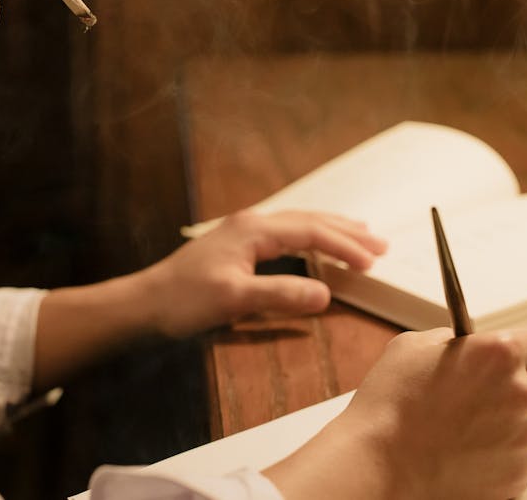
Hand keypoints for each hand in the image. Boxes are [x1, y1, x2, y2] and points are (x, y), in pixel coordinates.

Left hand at [143, 210, 387, 337]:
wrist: (144, 304)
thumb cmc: (184, 300)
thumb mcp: (235, 300)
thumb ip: (282, 296)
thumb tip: (326, 295)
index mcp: (254, 230)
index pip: (312, 232)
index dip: (345, 246)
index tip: (373, 261)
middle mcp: (251, 223)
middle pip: (309, 221)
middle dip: (347, 232)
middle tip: (381, 243)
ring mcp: (243, 232)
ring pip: (298, 224)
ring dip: (331, 232)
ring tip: (361, 237)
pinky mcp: (238, 246)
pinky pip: (286, 235)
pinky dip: (311, 240)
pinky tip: (316, 247)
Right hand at [265, 328, 526, 499]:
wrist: (378, 464)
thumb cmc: (390, 405)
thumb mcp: (413, 347)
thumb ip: (451, 340)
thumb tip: (466, 346)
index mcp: (500, 354)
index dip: (519, 353)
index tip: (507, 362)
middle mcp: (520, 394)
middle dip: (514, 391)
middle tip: (478, 400)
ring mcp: (522, 439)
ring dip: (507, 427)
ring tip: (463, 432)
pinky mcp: (517, 477)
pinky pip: (518, 462)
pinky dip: (498, 460)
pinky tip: (464, 455)